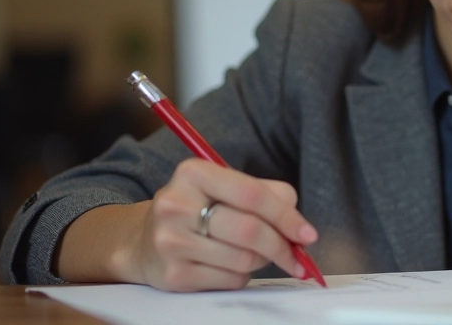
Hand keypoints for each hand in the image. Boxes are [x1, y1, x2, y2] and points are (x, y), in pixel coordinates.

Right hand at [126, 159, 317, 291]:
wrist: (143, 241)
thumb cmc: (198, 209)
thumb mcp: (225, 187)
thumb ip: (268, 194)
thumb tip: (299, 225)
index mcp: (193, 173)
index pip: (253, 195)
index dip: (287, 217)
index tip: (308, 234)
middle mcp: (176, 204)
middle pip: (250, 230)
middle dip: (282, 246)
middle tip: (296, 255)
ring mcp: (171, 241)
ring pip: (243, 259)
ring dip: (262, 261)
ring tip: (256, 254)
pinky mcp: (173, 275)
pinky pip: (229, 280)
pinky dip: (242, 276)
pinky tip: (232, 265)